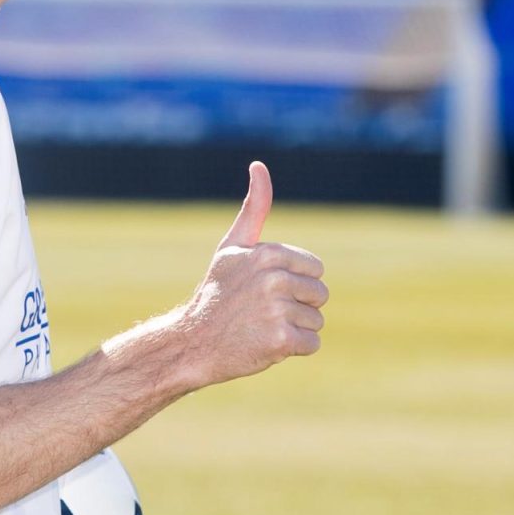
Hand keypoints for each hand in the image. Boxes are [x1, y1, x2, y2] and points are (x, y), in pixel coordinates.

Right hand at [179, 161, 327, 387]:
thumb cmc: (217, 292)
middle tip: (261, 311)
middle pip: (320, 295)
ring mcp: (277, 310)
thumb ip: (254, 208)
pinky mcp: (280, 340)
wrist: (193, 341)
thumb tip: (259, 165)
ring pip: (316, 320)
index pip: (316, 269)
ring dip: (294, 328)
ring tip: (261, 326)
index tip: (264, 288)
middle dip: (297, 306)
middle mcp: (274, 279)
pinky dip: (293, 349)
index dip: (295, 281)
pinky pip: (311, 344)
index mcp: (268, 253)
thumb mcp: (232, 246)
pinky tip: (265, 343)